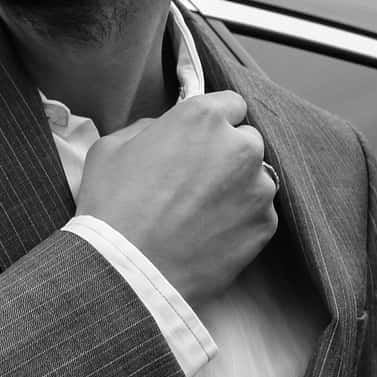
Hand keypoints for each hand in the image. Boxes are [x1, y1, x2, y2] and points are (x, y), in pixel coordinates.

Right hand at [75, 90, 277, 303]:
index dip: (214, 121)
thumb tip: (164, 131)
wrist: (129, 272)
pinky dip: (241, 219)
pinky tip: (210, 233)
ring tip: (202, 212)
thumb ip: (148, 128)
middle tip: (197, 179)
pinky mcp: (265, 225)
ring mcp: (258, 188)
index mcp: (203, 118)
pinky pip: (259, 212)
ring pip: (256, 178)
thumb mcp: (111, 148)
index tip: (201, 138)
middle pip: (247, 140)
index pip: (231, 104)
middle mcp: (240, 146)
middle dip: (228, 153)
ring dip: (237, 187)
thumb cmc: (113, 207)